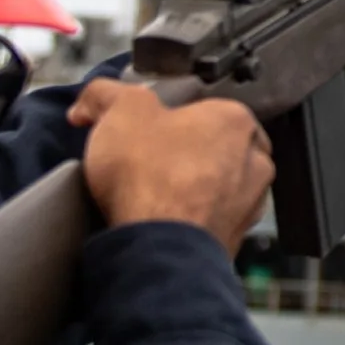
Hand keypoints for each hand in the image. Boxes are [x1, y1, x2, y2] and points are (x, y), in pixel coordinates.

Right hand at [68, 81, 273, 255]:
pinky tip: (163, 222)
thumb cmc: (150, 175)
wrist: (159, 249)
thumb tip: (88, 103)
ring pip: (216, 187)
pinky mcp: (236, 240)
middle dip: (183, 155)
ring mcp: (250, 204)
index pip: (203, 108)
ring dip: (190, 190)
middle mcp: (256, 159)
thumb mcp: (118, 112)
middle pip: (213, 148)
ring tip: (153, 197)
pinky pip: (210, 220)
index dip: (169, 120)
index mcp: (235, 118)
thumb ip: (105, 95)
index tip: (143, 133)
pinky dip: (190, 220)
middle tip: (147, 164)